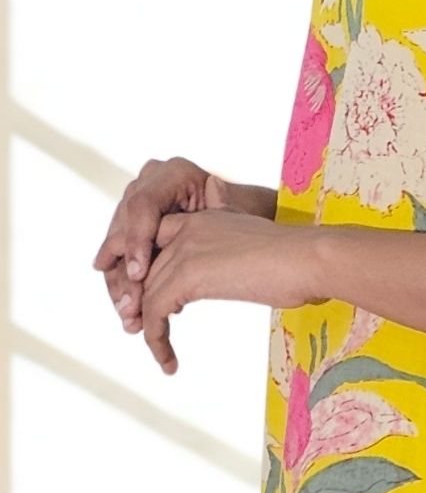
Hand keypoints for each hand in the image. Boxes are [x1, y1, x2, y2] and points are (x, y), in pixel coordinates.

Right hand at [92, 157, 233, 338]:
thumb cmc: (241, 215)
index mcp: (173, 173)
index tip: (138, 274)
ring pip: (117, 249)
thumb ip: (222, 202)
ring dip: (120, 287)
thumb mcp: (236, 210)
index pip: (142, 207)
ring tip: (130, 319)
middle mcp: (148, 184)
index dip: (136, 242)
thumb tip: (215, 184)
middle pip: (122, 232)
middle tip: (129, 307)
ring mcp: (137, 205)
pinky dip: (126, 286)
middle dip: (124, 274)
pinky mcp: (134, 230)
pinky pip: (121, 258)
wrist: (238, 222)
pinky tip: (132, 313)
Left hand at [140, 211, 324, 374]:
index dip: (152, 274)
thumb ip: (227, 243)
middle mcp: (187, 228)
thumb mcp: (250, 243)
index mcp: (202, 218)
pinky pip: (153, 312)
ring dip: (148, 329)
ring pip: (146, 294)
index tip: (157, 302)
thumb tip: (227, 251)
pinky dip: (156, 340)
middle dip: (144, 305)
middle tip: (151, 334)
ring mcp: (184, 250)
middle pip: (147, 271)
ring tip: (161, 353)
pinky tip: (168, 361)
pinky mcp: (186, 276)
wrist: (307, 260)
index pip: (158, 243)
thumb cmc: (293, 257)